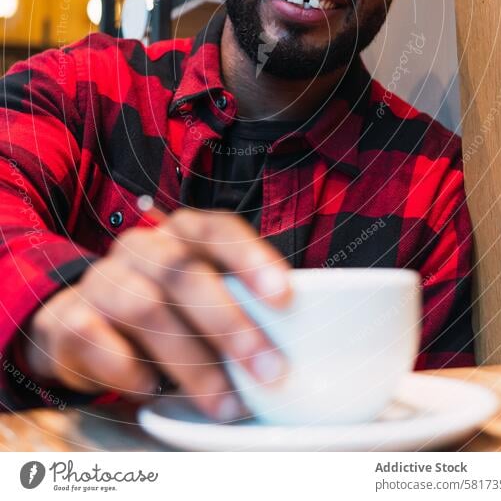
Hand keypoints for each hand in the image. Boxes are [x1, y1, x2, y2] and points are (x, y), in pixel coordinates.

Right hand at [20, 208, 291, 419]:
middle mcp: (141, 247)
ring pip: (146, 307)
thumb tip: (298, 340)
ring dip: (191, 362)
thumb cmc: (165, 311)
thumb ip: (239, 305)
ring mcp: (102, 279)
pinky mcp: (69, 318)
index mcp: (181, 233)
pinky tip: (151, 389)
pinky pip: (97, 340)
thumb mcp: (202, 298)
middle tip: (269, 370)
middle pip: (184, 272)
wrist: (82, 325)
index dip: (251, 259)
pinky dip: (129, 369)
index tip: (285, 297)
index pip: (217, 229)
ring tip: (224, 403)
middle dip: (230, 324)